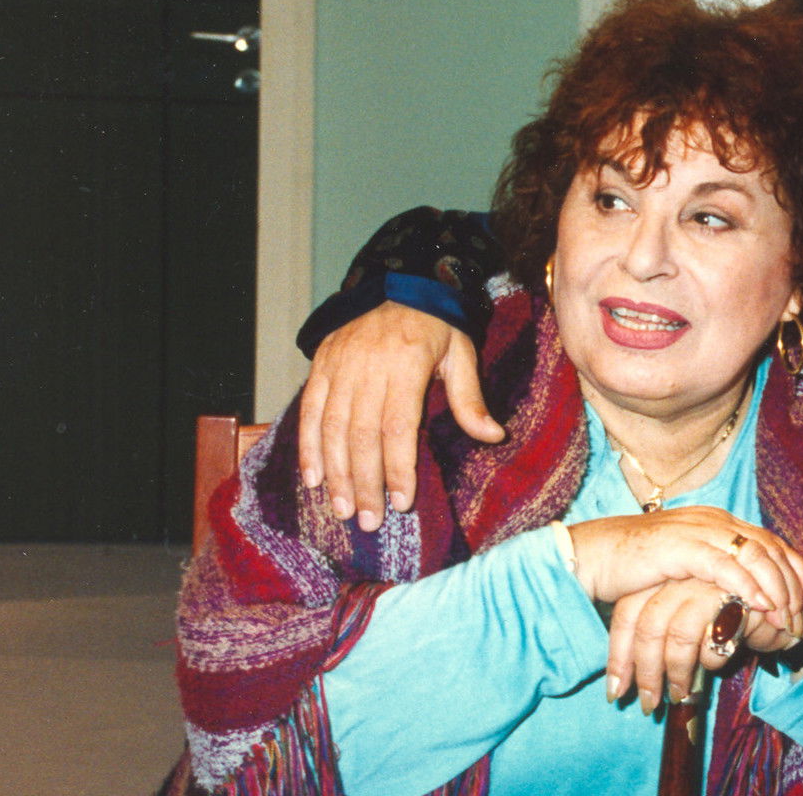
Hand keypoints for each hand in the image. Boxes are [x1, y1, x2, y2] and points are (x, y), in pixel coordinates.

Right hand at [298, 301, 504, 528]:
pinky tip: (314, 479)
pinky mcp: (321, 367)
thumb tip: (493, 436)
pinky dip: (308, 447)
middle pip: (362, 435)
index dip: (397, 468)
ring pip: (332, 429)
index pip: (397, 427)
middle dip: (364, 483)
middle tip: (369, 521)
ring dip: (336, 474)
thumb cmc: (436, 325)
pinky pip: (309, 411)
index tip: (402, 502)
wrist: (398, 282)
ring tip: (342, 510)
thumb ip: (470, 398)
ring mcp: (339, 367)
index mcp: (407, 365)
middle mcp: (368, 368)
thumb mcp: (461, 354)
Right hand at [568, 508, 802, 628]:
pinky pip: (725, 566)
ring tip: (790, 618)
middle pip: (771, 547)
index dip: (801, 568)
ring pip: (755, 555)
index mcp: (718, 524)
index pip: (771, 543)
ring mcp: (698, 530)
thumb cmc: (634, 569)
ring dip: (777, 589)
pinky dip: (747, 586)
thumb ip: (717, 577)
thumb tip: (749, 604)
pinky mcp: (681, 546)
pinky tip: (761, 606)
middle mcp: (714, 521)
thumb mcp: (686, 573)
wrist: (591, 557)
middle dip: (799, 579)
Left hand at [602, 578, 778, 712]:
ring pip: (677, 635)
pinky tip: (715, 669)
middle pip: (648, 625)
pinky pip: (712, 640)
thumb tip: (632, 684)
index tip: (616, 692)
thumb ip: (665, 642)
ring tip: (679, 697)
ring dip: (675, 674)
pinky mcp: (735, 595)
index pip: (627, 614)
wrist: (783, 601)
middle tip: (648, 705)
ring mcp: (707, 582)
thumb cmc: (731, 616)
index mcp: (663, 576)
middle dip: (644, 672)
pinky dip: (710, 662)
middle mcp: (681, 575)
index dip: (619, 656)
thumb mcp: (690, 624)